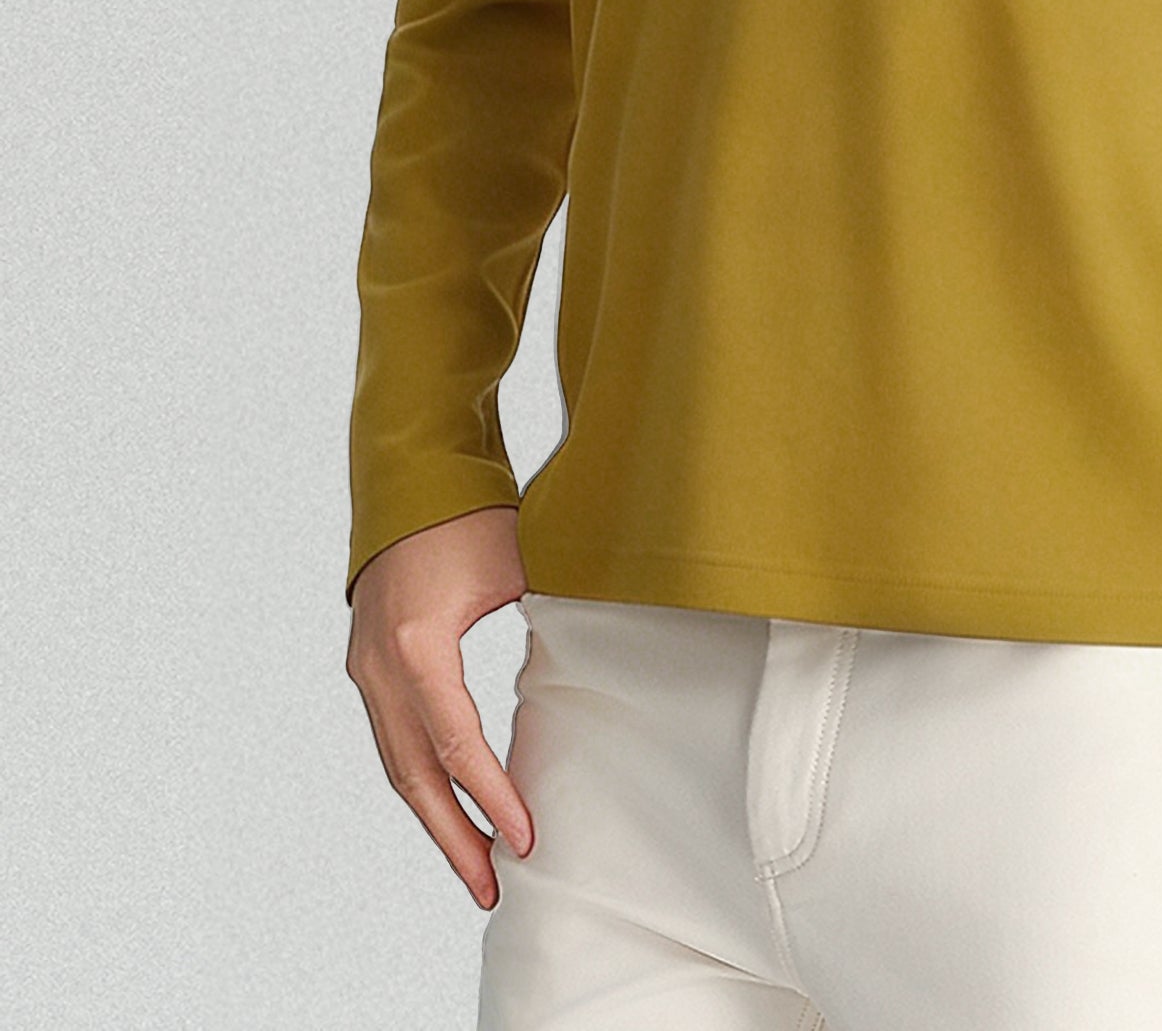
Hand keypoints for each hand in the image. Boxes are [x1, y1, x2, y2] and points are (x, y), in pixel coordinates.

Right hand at [345, 505, 534, 908]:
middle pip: (416, 776)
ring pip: (399, 766)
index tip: (527, 839)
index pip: (458, 744)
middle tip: (494, 887)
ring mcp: (366, 669)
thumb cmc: (470, 514)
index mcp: (418, 646)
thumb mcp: (516, 567)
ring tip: (477, 866)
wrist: (409, 476)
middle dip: (455, 837)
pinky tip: (453, 808)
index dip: (492, 798)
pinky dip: (424, 780)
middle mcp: (380, 667)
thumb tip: (592, 680)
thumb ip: (545, 627)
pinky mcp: (368, 665)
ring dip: (436, 818)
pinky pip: (394, 740)